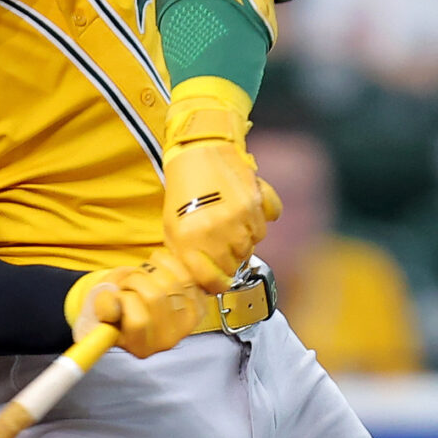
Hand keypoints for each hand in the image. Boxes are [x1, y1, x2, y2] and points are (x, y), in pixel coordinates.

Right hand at [68, 249, 209, 357]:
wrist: (140, 299)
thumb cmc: (117, 304)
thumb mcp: (103, 306)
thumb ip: (103, 306)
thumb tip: (112, 304)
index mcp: (140, 347)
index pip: (138, 321)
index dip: (125, 299)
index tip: (118, 294)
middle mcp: (167, 341)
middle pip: (155, 297)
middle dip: (136, 279)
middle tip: (129, 280)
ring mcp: (187, 324)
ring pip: (172, 282)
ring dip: (152, 268)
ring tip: (142, 273)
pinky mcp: (200, 306)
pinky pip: (188, 275)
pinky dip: (171, 262)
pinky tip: (158, 264)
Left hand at [161, 88, 279, 293]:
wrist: (198, 153)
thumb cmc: (183, 192)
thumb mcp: (172, 228)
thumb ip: (186, 258)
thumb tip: (205, 281)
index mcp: (190, 242)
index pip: (214, 281)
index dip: (218, 283)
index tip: (220, 281)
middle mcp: (216, 232)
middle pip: (235, 264)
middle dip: (229, 257)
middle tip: (220, 241)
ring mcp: (238, 218)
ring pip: (252, 246)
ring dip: (244, 239)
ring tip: (229, 222)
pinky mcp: (255, 203)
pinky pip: (264, 227)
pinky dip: (257, 223)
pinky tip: (244, 212)